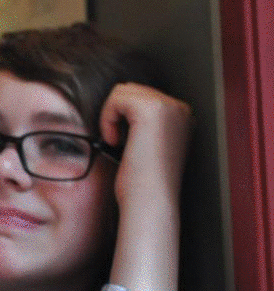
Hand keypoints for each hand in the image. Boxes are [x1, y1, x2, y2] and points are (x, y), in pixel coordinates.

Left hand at [99, 82, 192, 290]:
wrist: (149, 201)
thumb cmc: (142, 181)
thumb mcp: (145, 144)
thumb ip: (141, 124)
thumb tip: (121, 109)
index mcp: (182, 116)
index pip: (141, 96)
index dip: (123, 117)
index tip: (125, 143)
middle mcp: (180, 108)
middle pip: (131, 89)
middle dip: (116, 114)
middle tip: (118, 143)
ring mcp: (169, 107)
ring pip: (123, 91)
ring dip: (111, 116)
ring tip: (117, 142)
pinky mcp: (152, 109)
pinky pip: (116, 98)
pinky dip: (108, 118)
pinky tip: (115, 140)